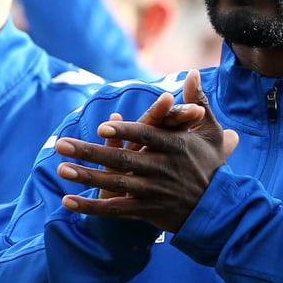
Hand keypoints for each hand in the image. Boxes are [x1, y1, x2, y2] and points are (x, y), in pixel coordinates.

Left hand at [55, 70, 238, 232]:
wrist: (221, 210)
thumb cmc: (213, 166)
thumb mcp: (210, 132)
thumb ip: (198, 101)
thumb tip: (190, 72)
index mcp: (176, 147)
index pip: (147, 136)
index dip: (126, 133)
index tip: (102, 127)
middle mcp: (163, 169)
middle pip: (123, 160)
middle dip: (90, 152)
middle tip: (61, 143)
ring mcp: (154, 191)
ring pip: (116, 184)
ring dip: (87, 177)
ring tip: (61, 168)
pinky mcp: (147, 211)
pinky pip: (115, 210)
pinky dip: (92, 208)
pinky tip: (68, 202)